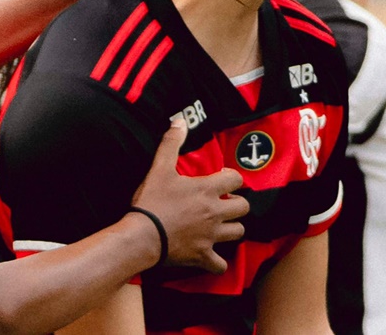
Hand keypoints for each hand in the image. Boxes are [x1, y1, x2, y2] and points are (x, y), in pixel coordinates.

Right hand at [130, 117, 247, 272]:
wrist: (142, 235)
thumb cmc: (151, 201)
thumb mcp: (159, 168)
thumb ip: (171, 144)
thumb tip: (180, 121)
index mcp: (207, 190)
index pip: (236, 179)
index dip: (232, 179)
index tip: (222, 180)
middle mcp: (215, 212)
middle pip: (244, 207)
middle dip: (236, 205)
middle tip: (223, 204)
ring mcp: (211, 236)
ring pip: (238, 232)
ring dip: (232, 229)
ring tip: (220, 226)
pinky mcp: (203, 255)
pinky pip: (221, 264)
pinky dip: (218, 261)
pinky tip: (211, 256)